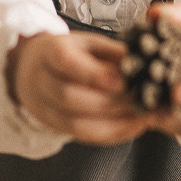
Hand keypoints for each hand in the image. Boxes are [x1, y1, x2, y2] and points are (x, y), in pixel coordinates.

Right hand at [7, 31, 155, 144]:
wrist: (36, 69)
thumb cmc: (71, 53)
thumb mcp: (89, 43)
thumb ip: (113, 52)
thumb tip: (143, 61)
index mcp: (50, 51)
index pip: (66, 62)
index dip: (95, 74)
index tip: (124, 81)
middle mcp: (41, 82)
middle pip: (69, 98)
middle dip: (110, 102)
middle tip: (142, 100)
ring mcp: (44, 108)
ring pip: (76, 125)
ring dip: (114, 124)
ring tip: (144, 116)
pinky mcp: (55, 127)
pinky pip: (84, 137)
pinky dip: (113, 134)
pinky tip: (135, 126)